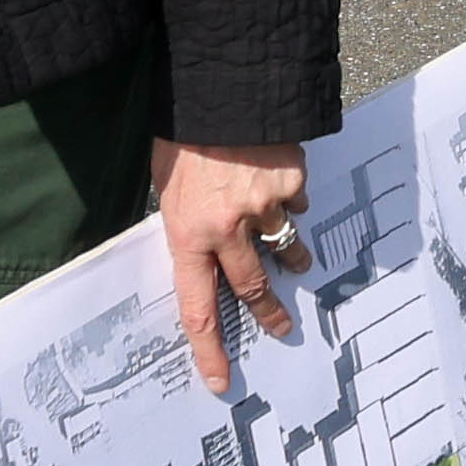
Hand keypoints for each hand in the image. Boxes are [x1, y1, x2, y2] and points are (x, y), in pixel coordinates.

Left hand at [153, 135, 309, 393]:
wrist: (222, 85)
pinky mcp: (291, 183)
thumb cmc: (183, 133)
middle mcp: (228, 230)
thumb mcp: (166, 182)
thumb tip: (199, 242)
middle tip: (282, 329)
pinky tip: (280, 182)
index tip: (221, 380)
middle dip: (269, 314)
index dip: (210, 350)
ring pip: (284, 247)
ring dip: (292, 257)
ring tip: (299, 263)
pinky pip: (294, 201)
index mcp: (188, 234)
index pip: (198, 308)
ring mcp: (264, 208)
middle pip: (252, 288)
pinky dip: (289, 199)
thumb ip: (185, 219)